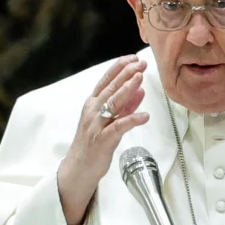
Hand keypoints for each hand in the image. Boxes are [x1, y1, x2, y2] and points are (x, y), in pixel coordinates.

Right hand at [58, 55, 150, 224]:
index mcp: (93, 103)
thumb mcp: (109, 120)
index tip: (133, 57)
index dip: (119, 67)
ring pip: (113, 103)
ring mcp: (97, 125)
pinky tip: (145, 116)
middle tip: (141, 63)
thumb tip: (140, 89)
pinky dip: (132, 120)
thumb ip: (125, 105)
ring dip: (127, 89)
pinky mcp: (103, 140)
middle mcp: (93, 110)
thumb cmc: (94, 142)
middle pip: (110, 88)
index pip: (106, 80)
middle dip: (126, 74)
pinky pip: (119, 127)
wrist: (79, 167)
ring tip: (140, 78)